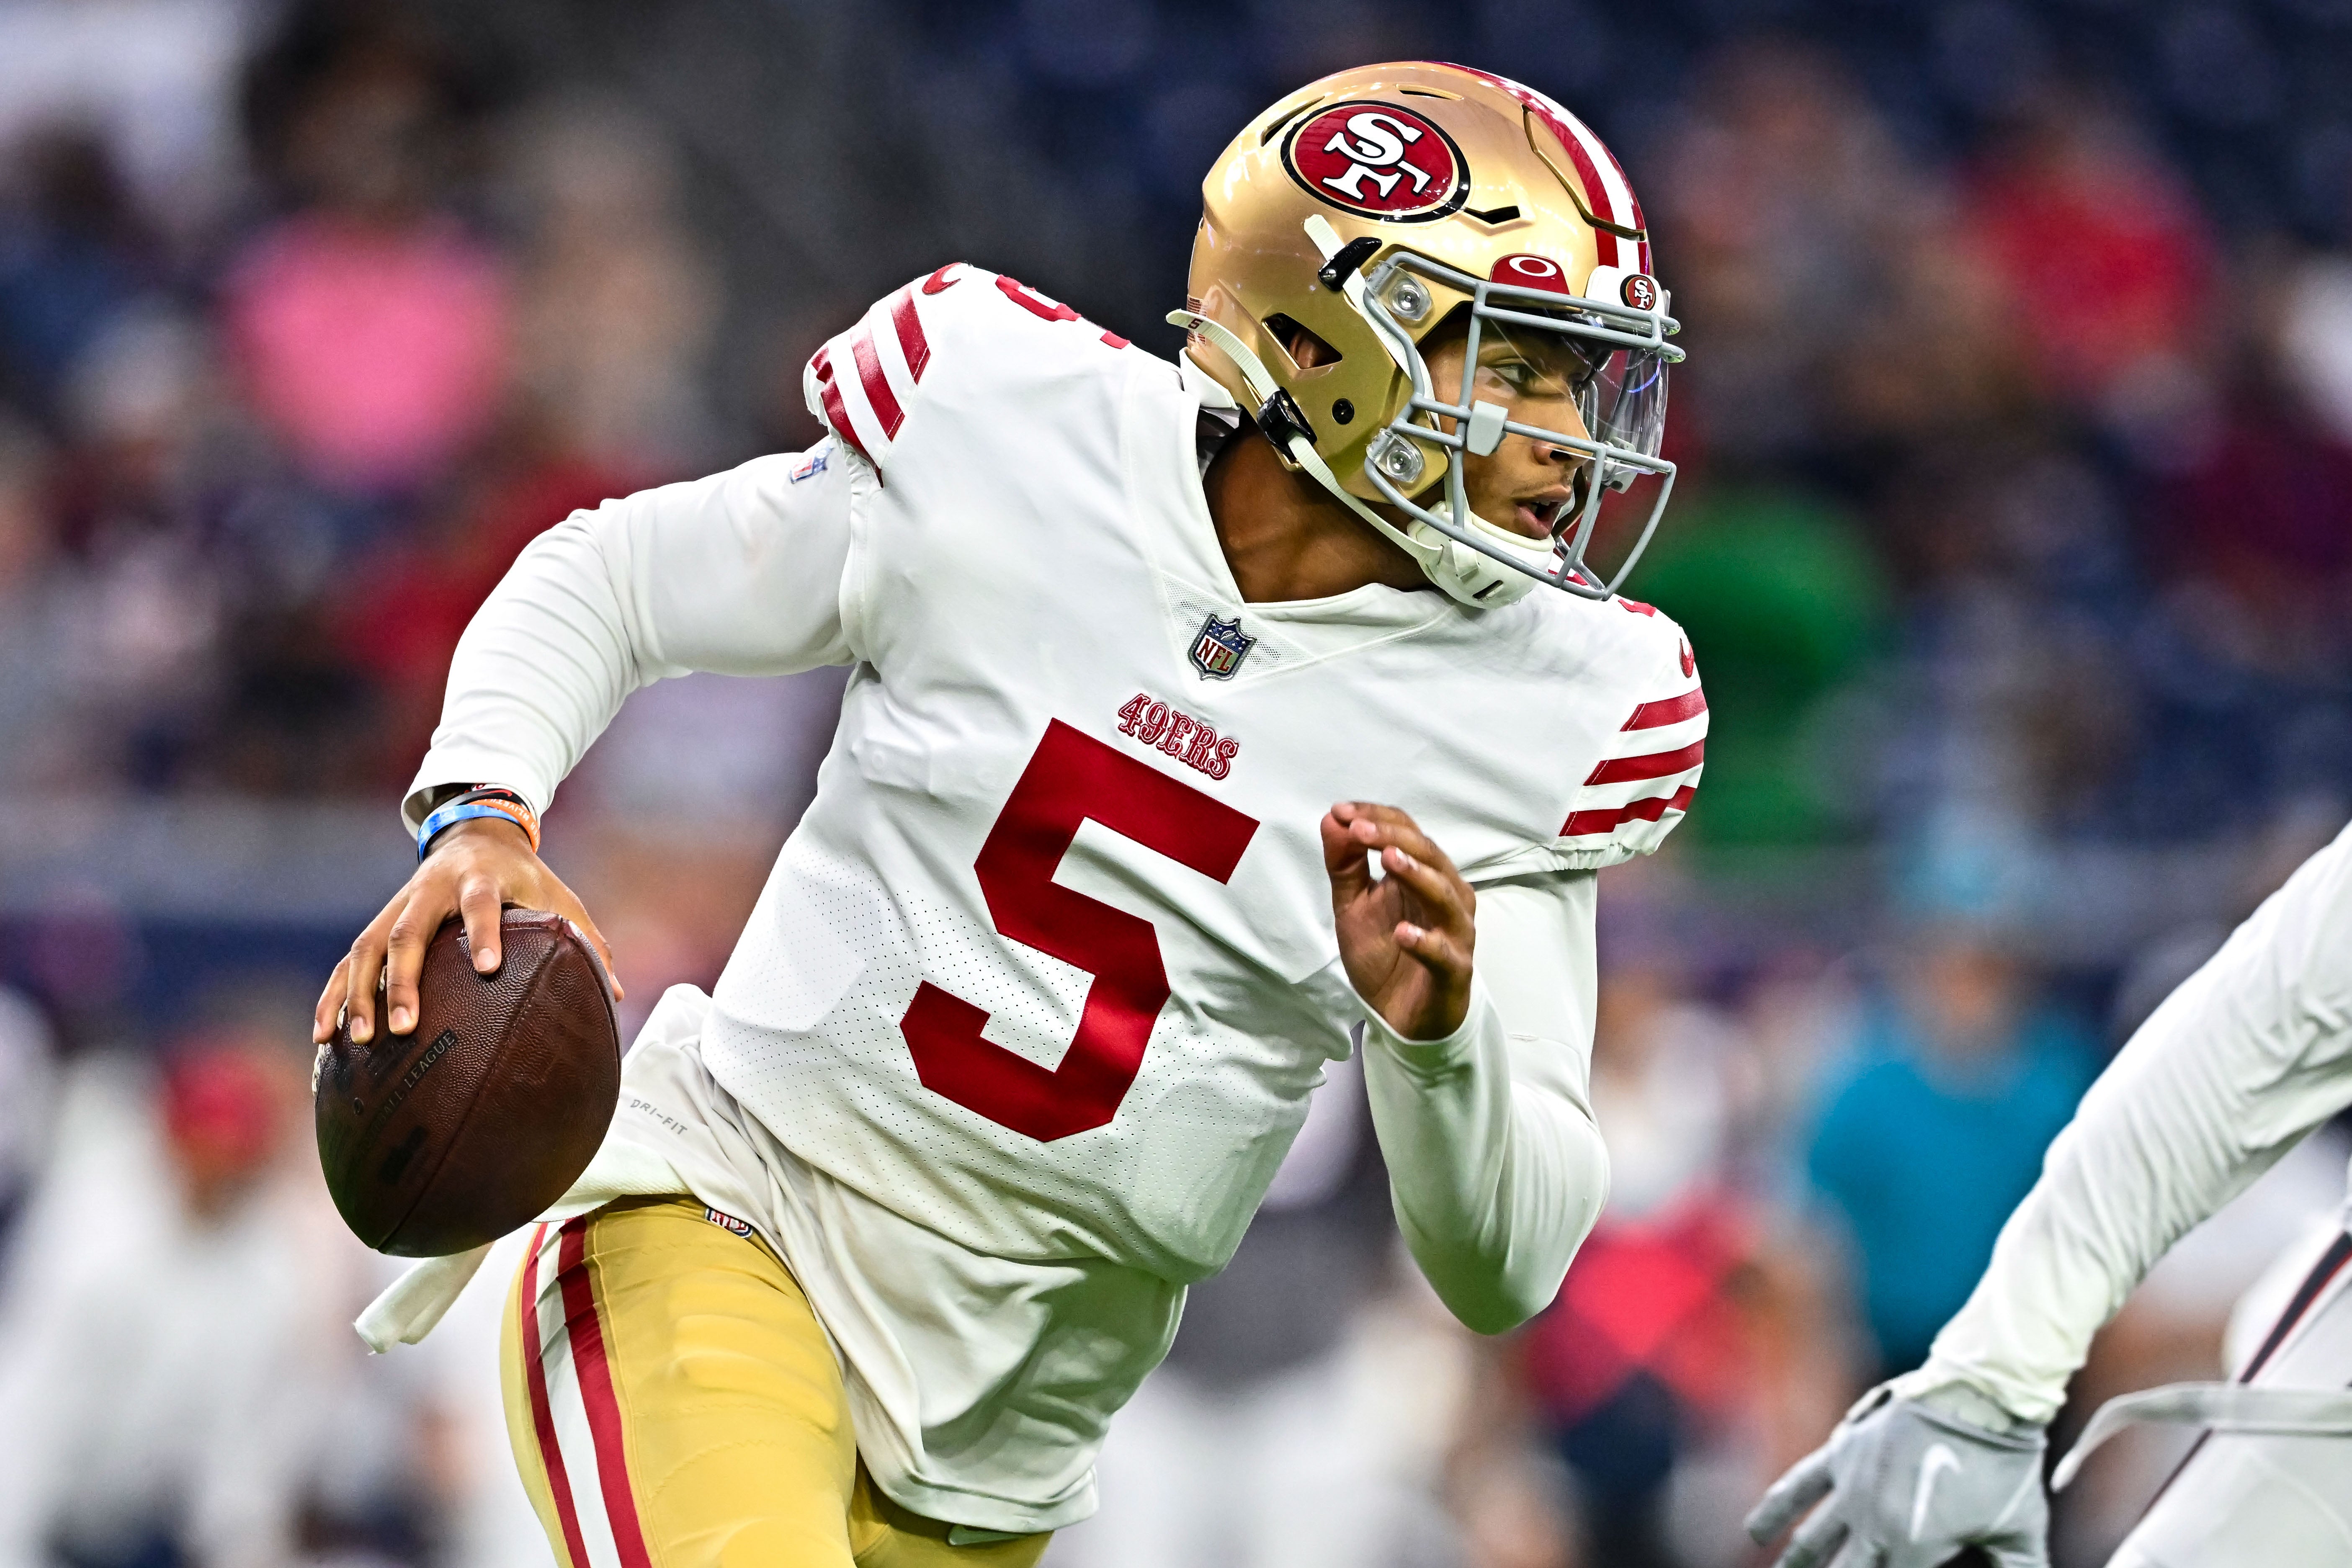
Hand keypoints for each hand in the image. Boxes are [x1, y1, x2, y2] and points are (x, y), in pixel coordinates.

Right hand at [312, 817, 620, 1046]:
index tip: (488, 967)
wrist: (479, 833)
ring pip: (368, 948)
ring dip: (359, 993)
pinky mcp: (378, 923)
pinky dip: (334, 995)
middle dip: (403, 979)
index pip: (482, 903)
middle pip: (409, 931)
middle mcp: (431, 890)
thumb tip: (615, 994)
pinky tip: (324, 1035)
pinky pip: (348, 962)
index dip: (484, 931)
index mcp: (482, 879)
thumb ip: (585, 941)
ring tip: (359, 1040)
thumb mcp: (559, 898)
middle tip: (403, 1028)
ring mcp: (398, 906)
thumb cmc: (526, 878)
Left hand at [1321, 801, 1475, 1040]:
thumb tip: (1332, 819)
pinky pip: (1444, 954)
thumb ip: (1345, 865)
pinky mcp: (1453, 971)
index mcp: (1424, 874)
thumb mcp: (1353, 905)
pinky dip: (1426, 942)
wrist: (1402, 1016)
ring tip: (1388, 860)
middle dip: (1394, 837)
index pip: (1408, 832)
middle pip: (1430, 855)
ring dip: (1417, 875)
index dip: (1377, 818)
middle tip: (1360, 829)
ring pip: (1445, 897)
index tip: (1342, 812)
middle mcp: (1447, 896)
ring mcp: (1454, 933)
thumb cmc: (1385, 953)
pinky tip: (1403, 933)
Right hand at [1746, 1387, 2048, 1567]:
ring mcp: (1851, 1487)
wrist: (1981, 1396)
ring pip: (1811, 1538)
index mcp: (1913, 1548)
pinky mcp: (1841, 1453)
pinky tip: (1755, 1532)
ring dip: (1794, 1561)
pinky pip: (1797, 1486)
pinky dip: (1774, 1509)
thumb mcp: (2021, 1534)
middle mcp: (1872, 1522)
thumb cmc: (2006, 1468)